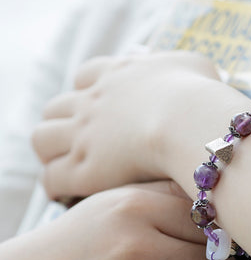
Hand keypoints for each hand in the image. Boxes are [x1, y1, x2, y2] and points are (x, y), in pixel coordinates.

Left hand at [32, 52, 222, 198]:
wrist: (190, 122)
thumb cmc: (200, 94)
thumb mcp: (194, 67)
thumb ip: (182, 67)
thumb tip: (186, 74)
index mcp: (117, 74)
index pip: (86, 76)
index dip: (89, 91)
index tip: (101, 106)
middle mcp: (93, 102)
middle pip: (56, 107)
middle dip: (63, 122)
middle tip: (81, 140)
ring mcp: (84, 136)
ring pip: (42, 139)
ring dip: (51, 151)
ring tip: (68, 165)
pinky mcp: (85, 170)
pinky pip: (53, 177)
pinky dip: (56, 184)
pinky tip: (68, 192)